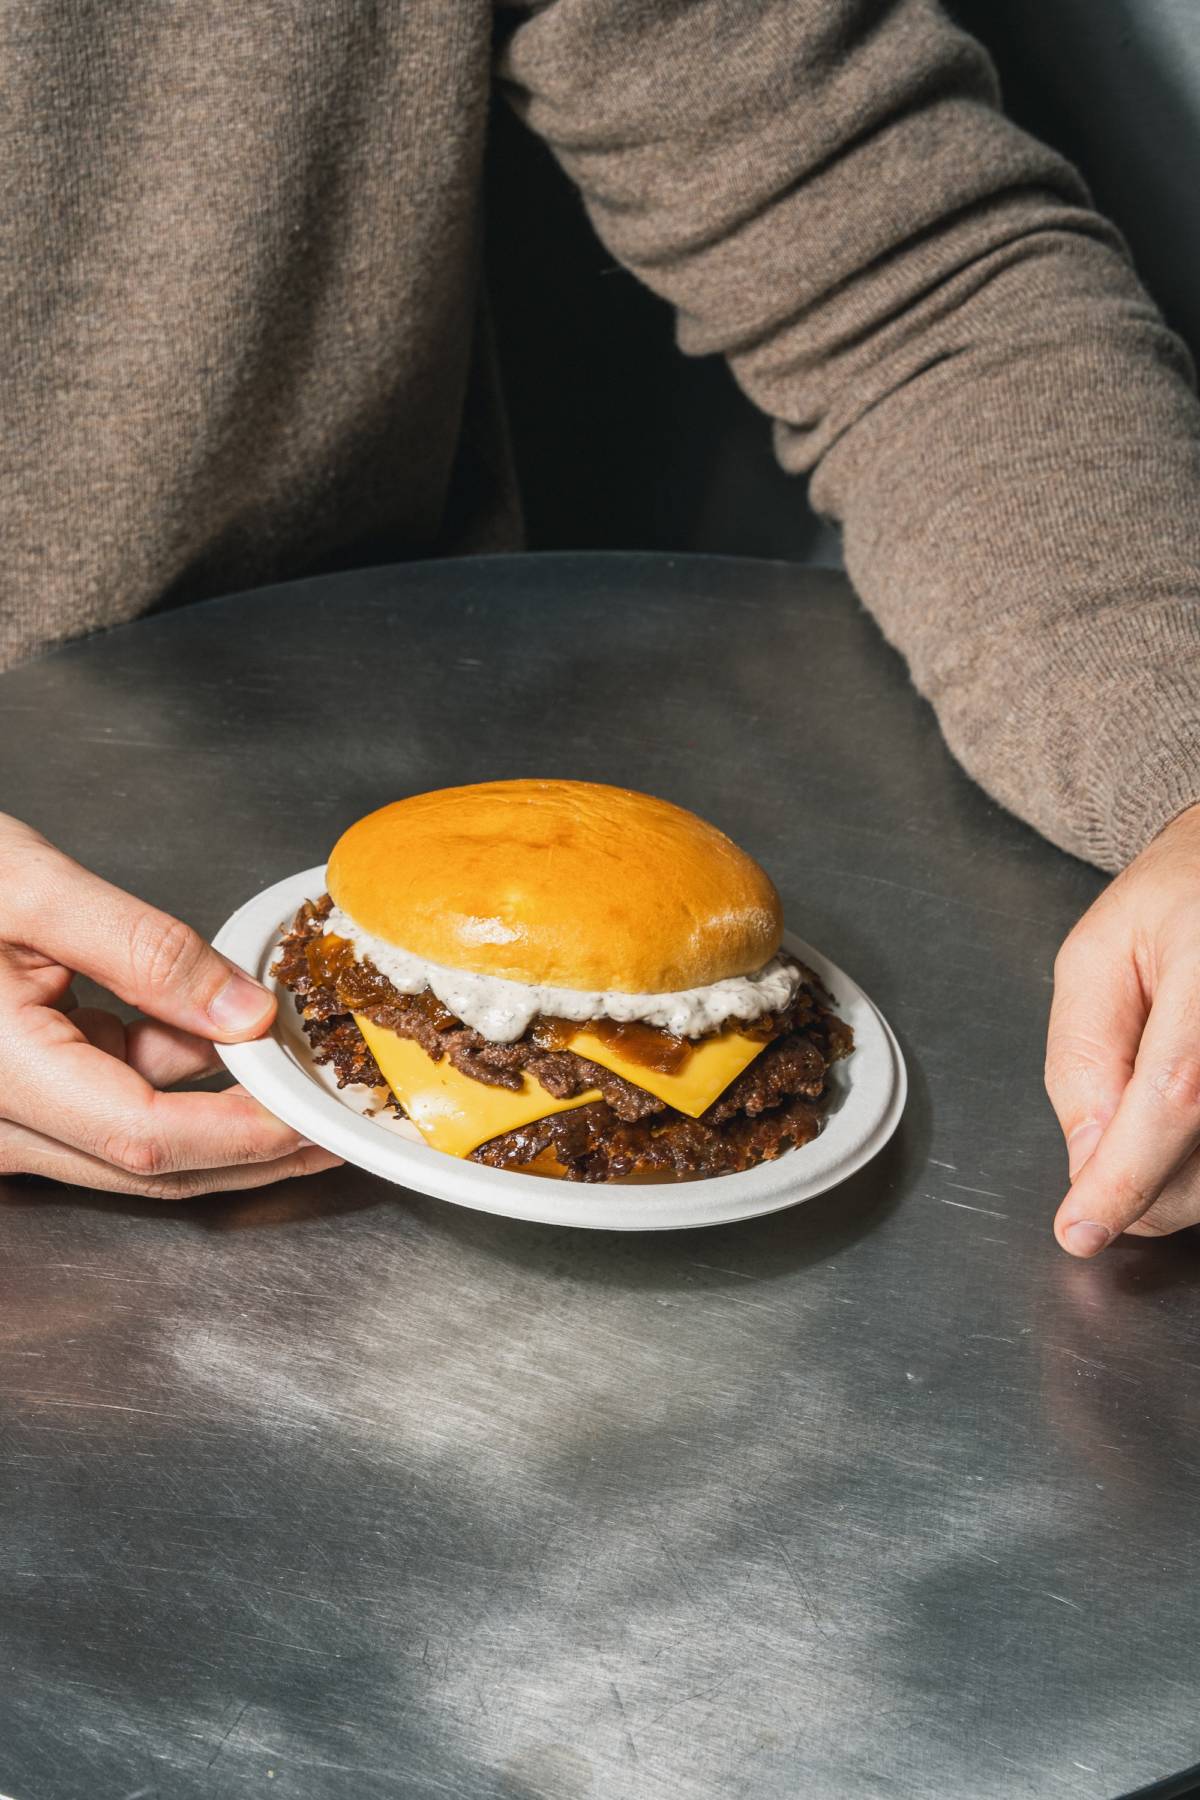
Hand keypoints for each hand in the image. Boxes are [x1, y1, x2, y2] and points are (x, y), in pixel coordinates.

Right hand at [0, 813, 340, 1197]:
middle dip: (256, 1147)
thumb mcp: (32, 889)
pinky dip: (176, 1076)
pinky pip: (112, 1102)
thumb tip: (247, 1012)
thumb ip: (145, 950)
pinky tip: (221, 1035)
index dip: (245, 1134)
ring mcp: (6, 1117)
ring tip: (300, 1068)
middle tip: (340, 1121)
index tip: (318, 1113)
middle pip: (151, 1163)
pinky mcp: (21, 1094)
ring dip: (224, 1113)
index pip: (147, 1135)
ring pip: (137, 1142)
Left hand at [1046, 802, 1199, 1254]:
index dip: (1125, 1176)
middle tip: (1102, 1161)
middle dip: (1142, 1189)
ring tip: (1154, 1108)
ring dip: (1180, 1183)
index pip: (1175, 1095)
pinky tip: (1187, 1126)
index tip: (1080, 1231)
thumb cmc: (1174, 903)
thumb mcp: (1093, 958)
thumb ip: (1083, 1058)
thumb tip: (1086, 1164)